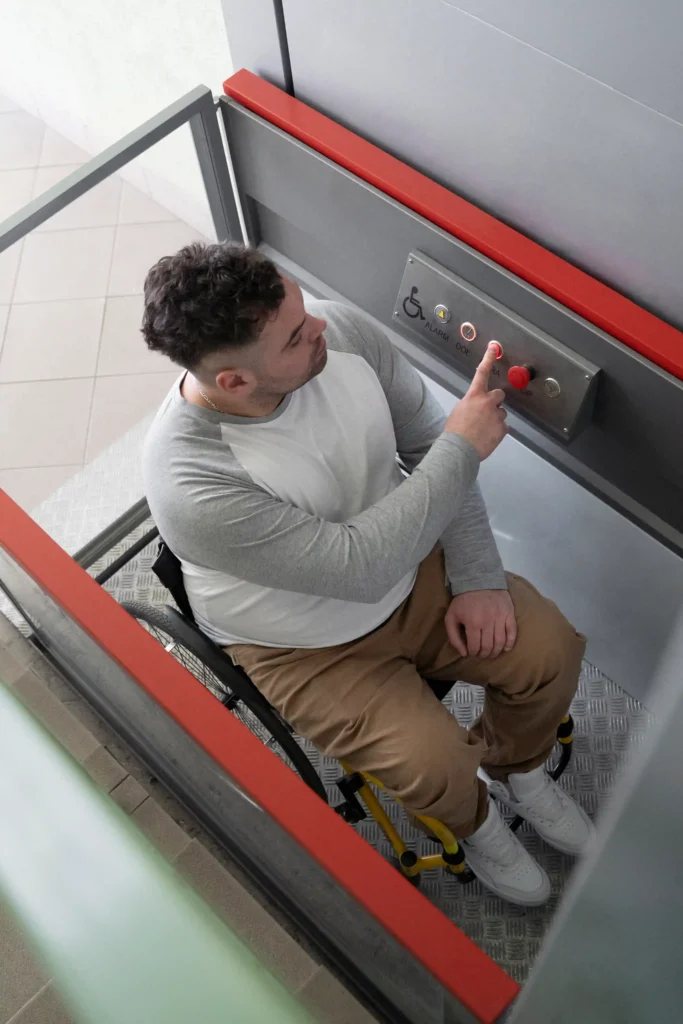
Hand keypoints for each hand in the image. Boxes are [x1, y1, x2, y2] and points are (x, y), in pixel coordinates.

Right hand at [444, 342, 506, 459]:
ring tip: (483, 430)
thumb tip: (477, 407)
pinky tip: (487, 437)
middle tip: (487, 412)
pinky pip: (503, 427)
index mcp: (474, 396)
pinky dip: (497, 432)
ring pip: (501, 413)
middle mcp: (487, 402)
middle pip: (499, 395)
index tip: (494, 347)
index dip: (488, 358)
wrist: (459, 449)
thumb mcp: (459, 411)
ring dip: (495, 419)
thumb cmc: (454, 432)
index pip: (482, 372)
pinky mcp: (502, 429)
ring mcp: (497, 415)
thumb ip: (471, 405)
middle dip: (495, 402)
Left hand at [445, 589, 516, 658]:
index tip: (471, 653)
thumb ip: (454, 637)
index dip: (472, 653)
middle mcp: (487, 622)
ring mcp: (500, 618)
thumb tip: (463, 653)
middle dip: (484, 654)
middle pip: (488, 647)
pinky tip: (506, 648)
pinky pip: (512, 632)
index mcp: (472, 623)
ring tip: (492, 653)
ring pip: (500, 642)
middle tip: (481, 655)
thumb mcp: (451, 617)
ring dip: (496, 652)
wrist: (478, 580)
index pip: (474, 647)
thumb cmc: (463, 601)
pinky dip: (510, 643)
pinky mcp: (509, 614)